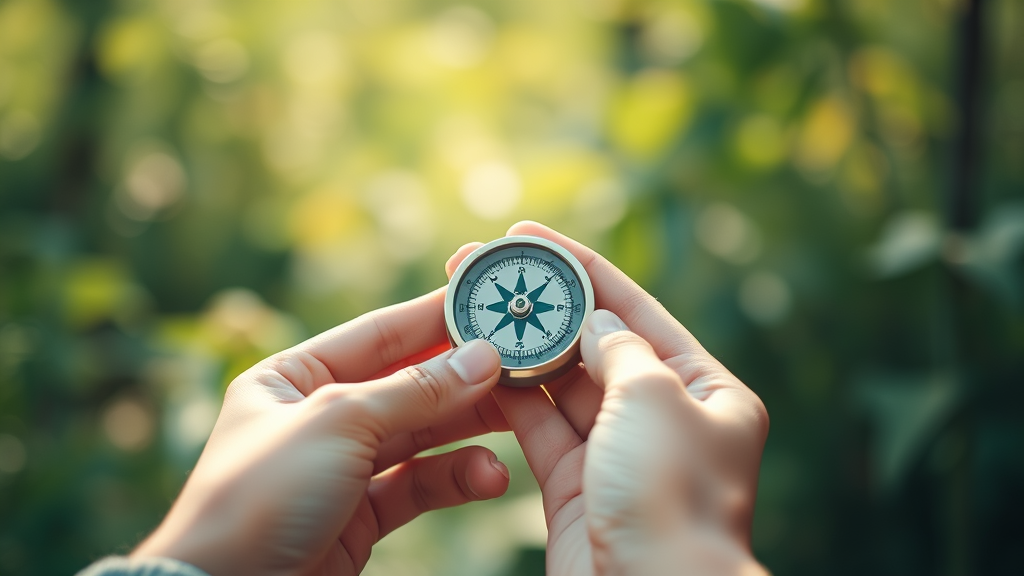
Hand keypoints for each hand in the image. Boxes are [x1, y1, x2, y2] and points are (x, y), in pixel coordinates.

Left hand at [132, 289, 511, 575]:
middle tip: (521, 363)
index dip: (433, 317)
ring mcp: (341, 466)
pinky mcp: (361, 515)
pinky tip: (490, 476)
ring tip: (518, 418)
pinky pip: (419, 484)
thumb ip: (415, 391)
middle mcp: (318, 416)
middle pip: (406, 384)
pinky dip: (456, 479)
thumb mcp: (337, 425)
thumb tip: (482, 356)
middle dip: (463, 377)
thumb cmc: (259, 497)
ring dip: (470, 428)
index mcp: (292, 377)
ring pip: (420, 435)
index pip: (377, 335)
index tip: (488, 301)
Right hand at [446, 222, 769, 575]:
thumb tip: (596, 323)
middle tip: (487, 270)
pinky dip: (511, 399)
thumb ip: (620, 349)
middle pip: (595, 345)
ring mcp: (618, 452)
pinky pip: (541, 429)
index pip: (638, 310)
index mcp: (707, 390)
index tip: (531, 236)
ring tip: (472, 311)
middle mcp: (664, 417)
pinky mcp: (577, 486)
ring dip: (520, 351)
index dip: (584, 268)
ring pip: (562, 387)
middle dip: (542, 308)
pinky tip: (479, 366)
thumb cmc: (670, 496)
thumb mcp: (653, 398)